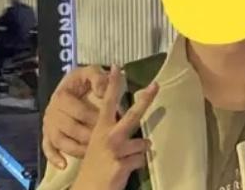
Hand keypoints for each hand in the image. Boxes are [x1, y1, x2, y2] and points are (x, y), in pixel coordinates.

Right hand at [42, 66, 109, 167]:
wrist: (71, 85)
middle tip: (106, 140)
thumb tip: (104, 90)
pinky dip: (54, 158)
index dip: (95, 116)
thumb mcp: (91, 71)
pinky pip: (47, 148)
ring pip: (61, 141)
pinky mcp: (47, 134)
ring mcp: (48, 125)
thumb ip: (97, 77)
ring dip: (76, 148)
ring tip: (92, 152)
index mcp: (62, 96)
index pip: (79, 110)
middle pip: (70, 128)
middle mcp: (52, 112)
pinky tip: (64, 165)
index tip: (111, 121)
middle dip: (89, 134)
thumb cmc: (84, 80)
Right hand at [73, 66, 158, 189]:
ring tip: (125, 160)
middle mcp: (108, 136)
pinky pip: (141, 159)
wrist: (88, 189)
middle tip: (155, 85)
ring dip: (138, 152)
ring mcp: (116, 150)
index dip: (112, 84)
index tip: (116, 67)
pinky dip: (137, 164)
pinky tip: (124, 170)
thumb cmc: (96, 166)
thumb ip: (113, 131)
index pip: (107, 102)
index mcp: (101, 129)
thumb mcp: (100, 145)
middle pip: (132, 115)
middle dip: (145, 100)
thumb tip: (129, 121)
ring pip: (143, 143)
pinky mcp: (123, 164)